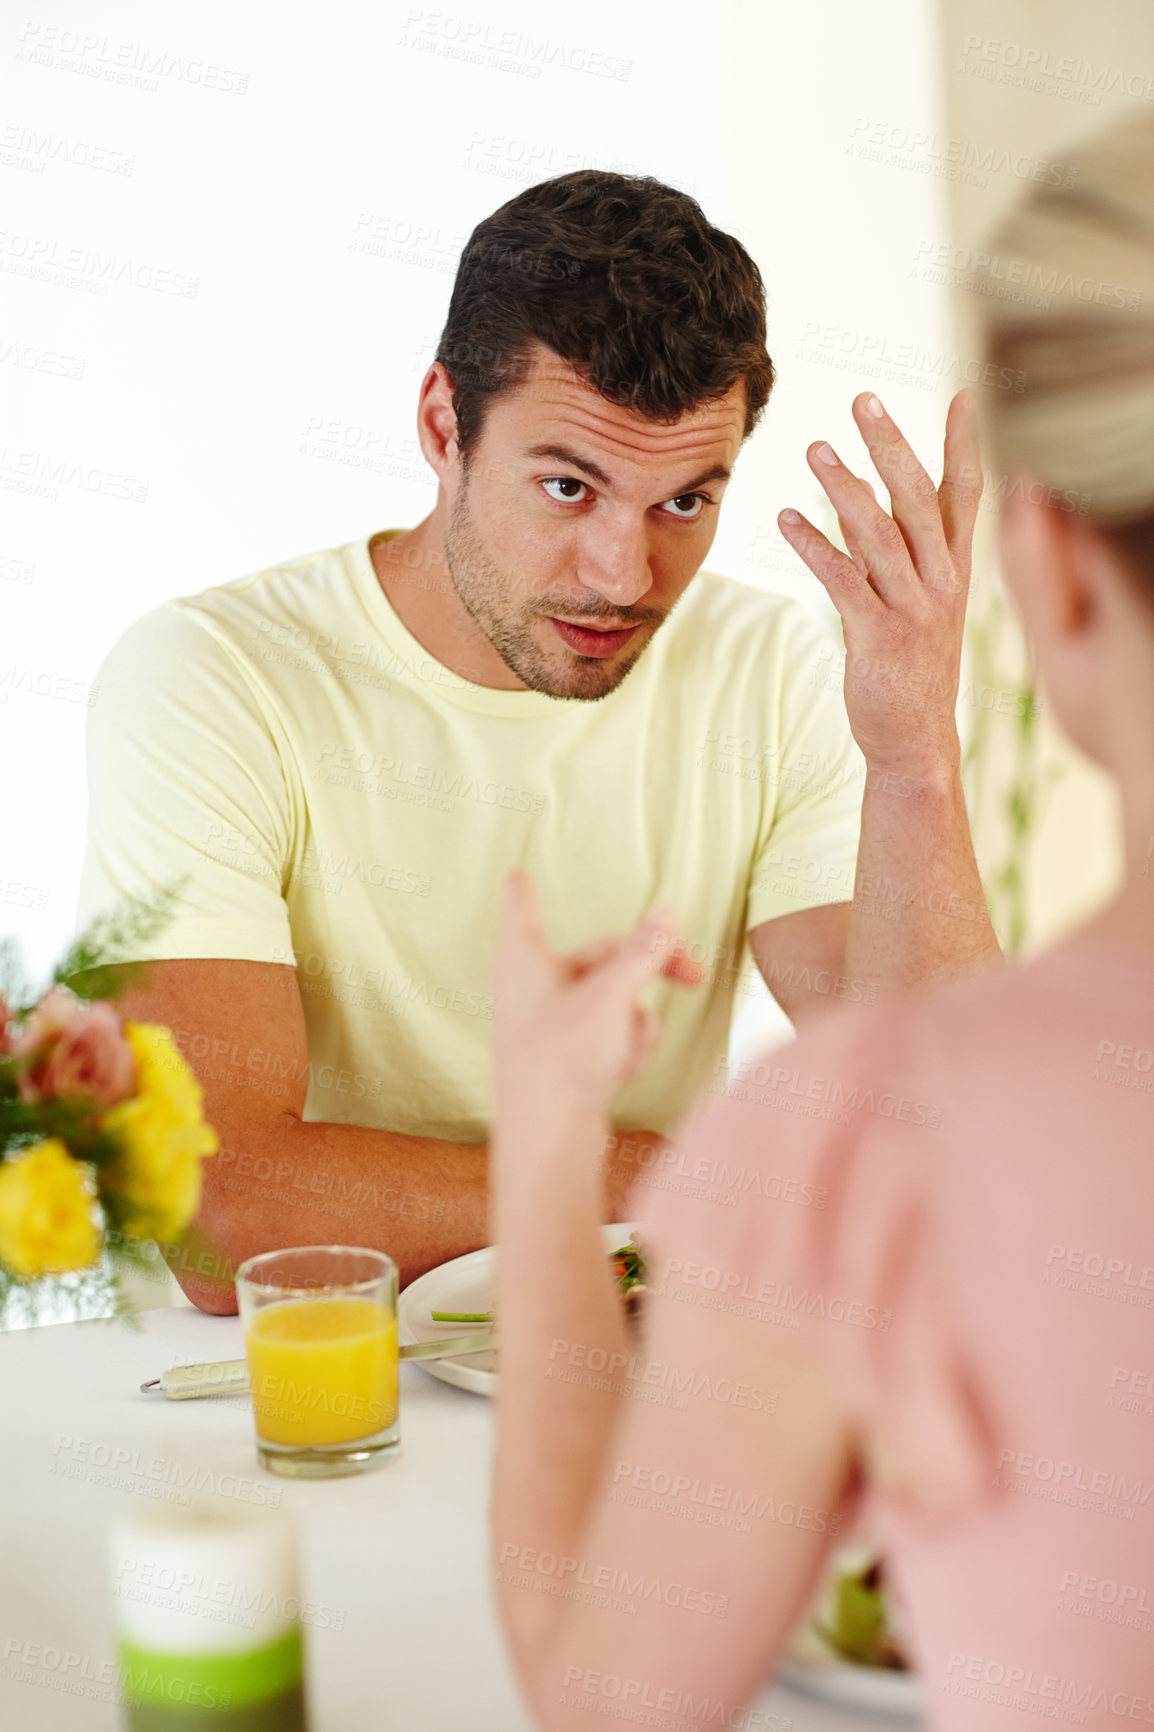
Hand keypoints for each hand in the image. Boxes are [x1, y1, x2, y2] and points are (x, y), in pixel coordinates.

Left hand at [491, 870, 703, 1116]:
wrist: (548, 1139)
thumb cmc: (564, 1057)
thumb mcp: (612, 995)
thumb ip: (643, 953)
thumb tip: (666, 911)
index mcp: (524, 960)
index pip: (524, 911)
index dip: (524, 892)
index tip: (513, 872)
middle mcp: (530, 989)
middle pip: (598, 958)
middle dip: (647, 971)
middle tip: (697, 976)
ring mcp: (547, 1027)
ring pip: (611, 1001)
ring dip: (635, 1022)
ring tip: (627, 1050)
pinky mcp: (564, 1061)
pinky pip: (607, 1037)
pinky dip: (623, 1049)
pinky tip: (619, 1074)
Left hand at [778, 389, 982, 773]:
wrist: (916, 742)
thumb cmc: (912, 671)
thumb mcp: (921, 605)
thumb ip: (899, 554)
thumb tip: (867, 501)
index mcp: (956, 572)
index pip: (967, 496)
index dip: (964, 445)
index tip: (961, 394)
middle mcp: (941, 584)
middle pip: (919, 500)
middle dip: (892, 445)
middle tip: (863, 400)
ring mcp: (912, 610)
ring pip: (879, 534)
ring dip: (844, 487)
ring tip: (814, 449)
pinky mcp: (878, 637)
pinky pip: (843, 580)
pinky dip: (813, 545)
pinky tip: (785, 519)